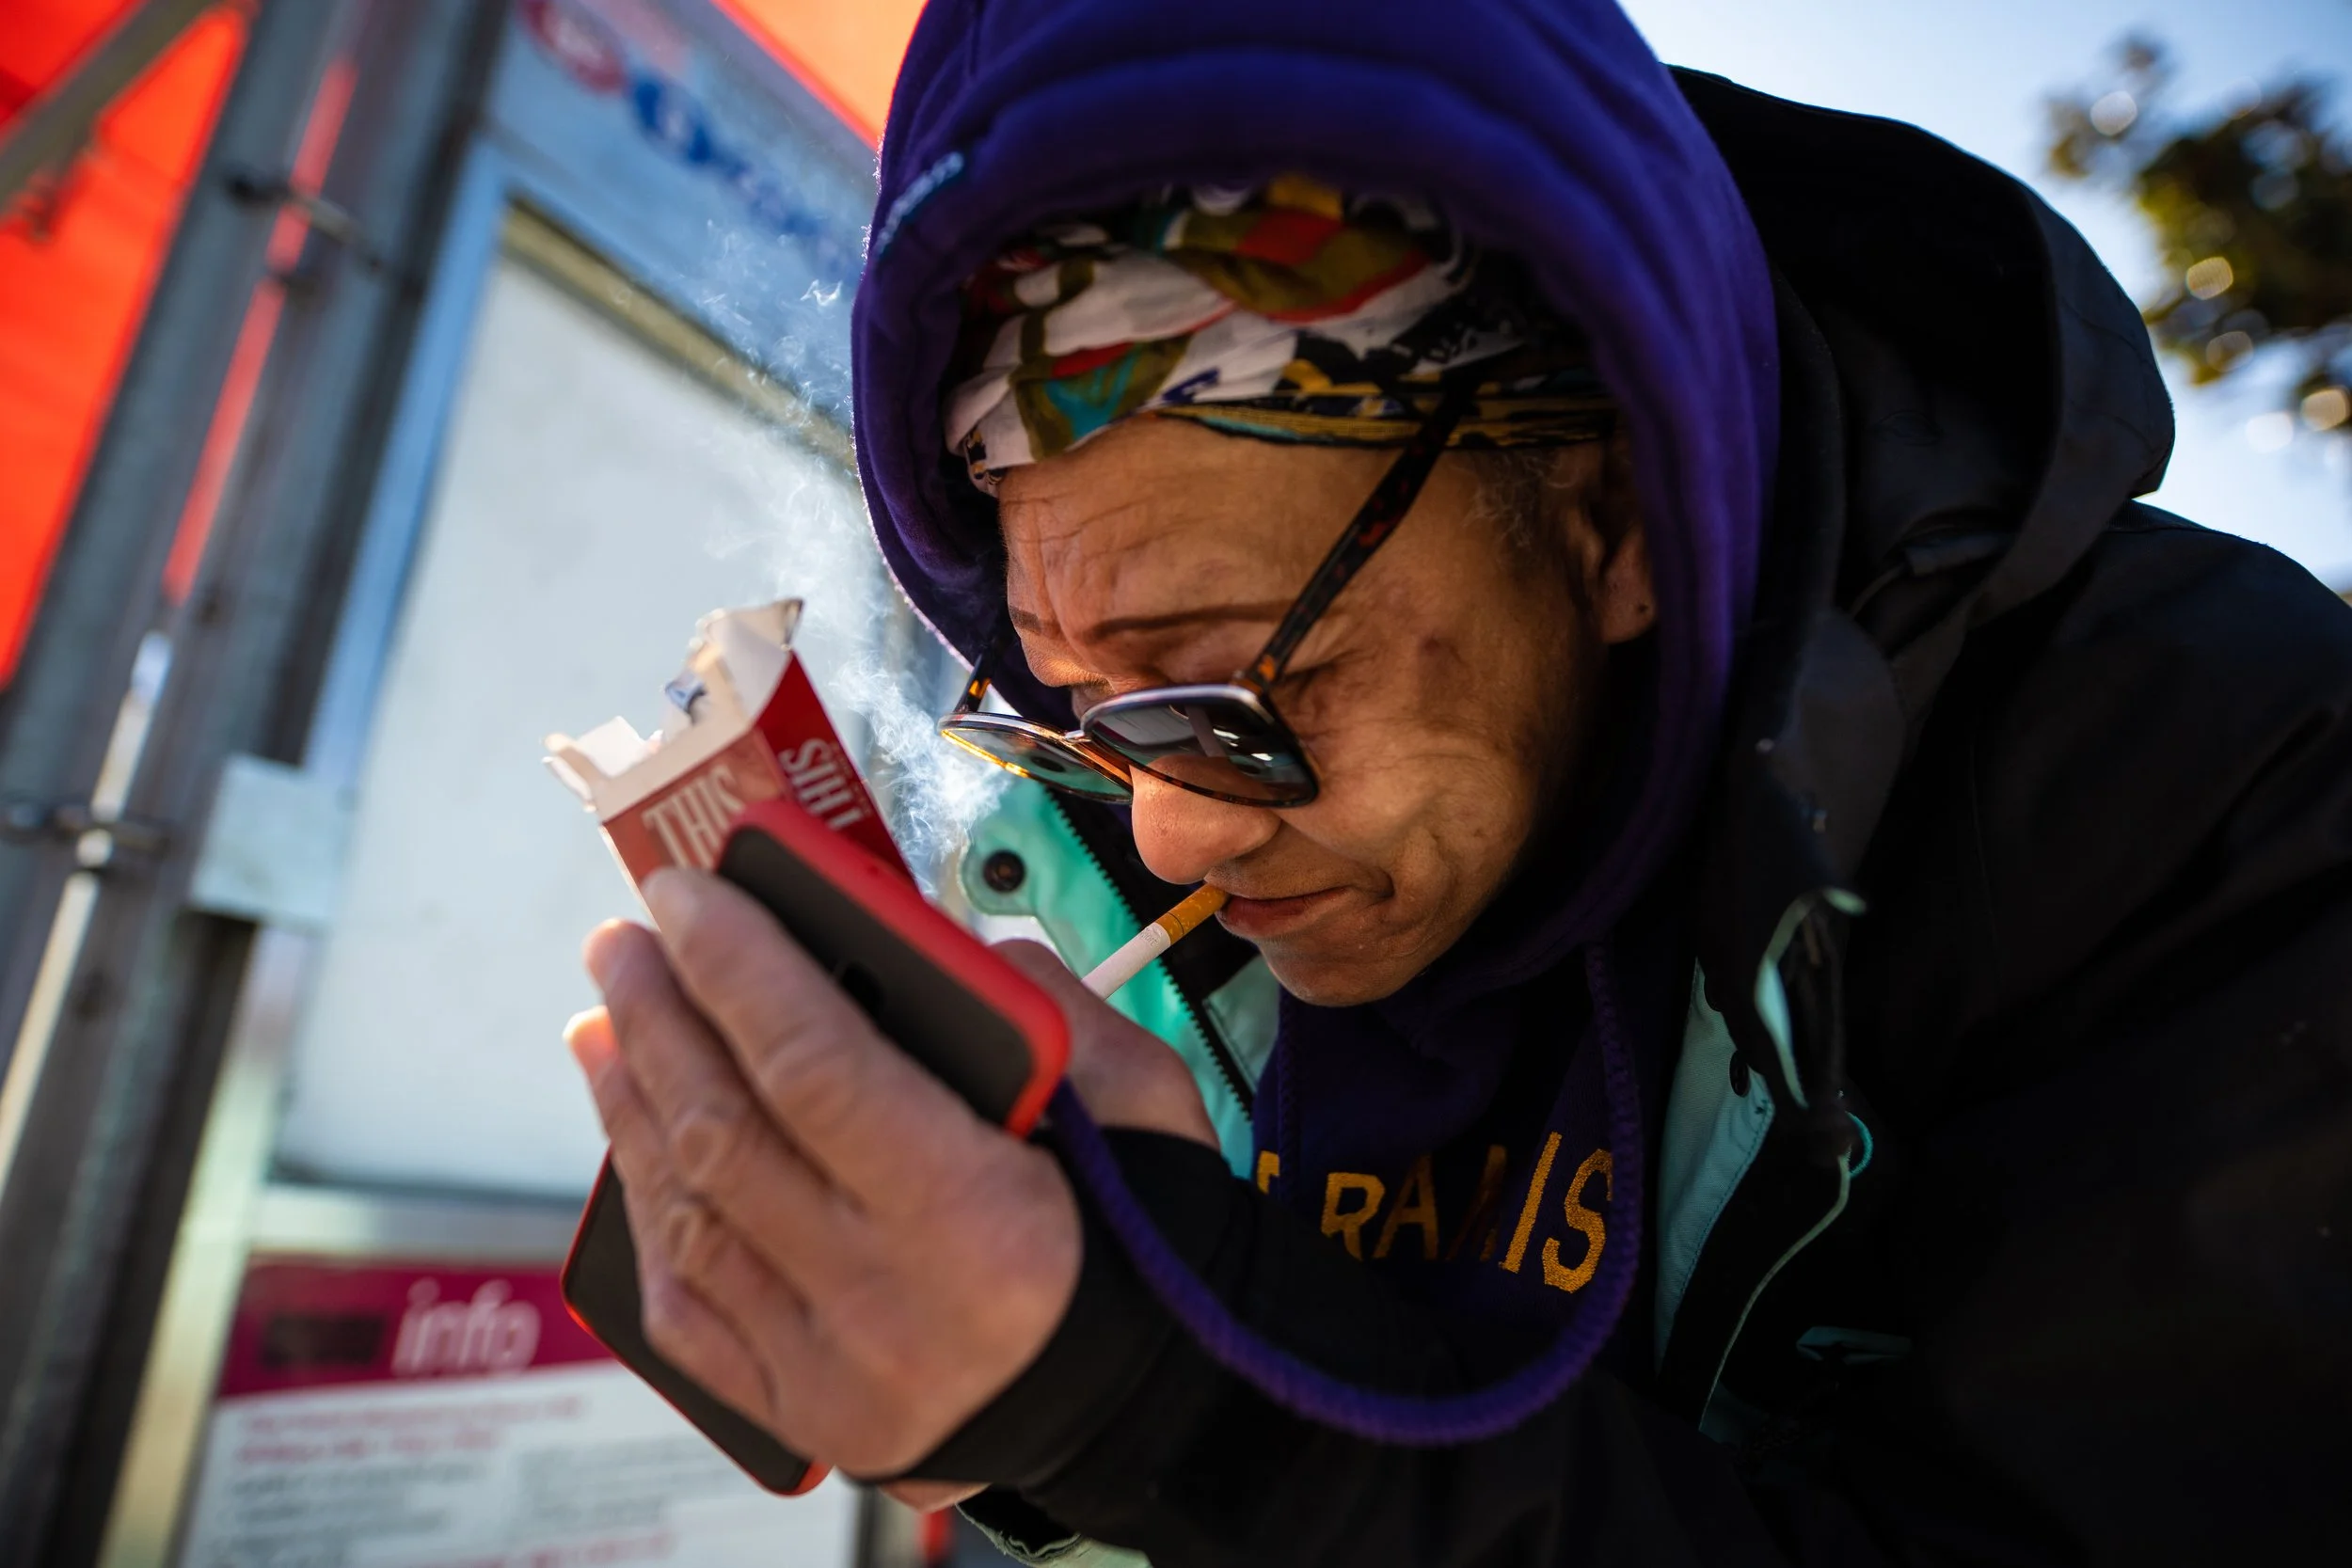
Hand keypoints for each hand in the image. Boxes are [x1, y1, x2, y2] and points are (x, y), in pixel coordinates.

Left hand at [566, 869, 1214, 1482]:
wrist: (1152, 1404)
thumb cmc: (1150, 1241)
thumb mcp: (1143, 1104)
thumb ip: (1045, 1009)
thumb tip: (935, 944)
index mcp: (984, 1223)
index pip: (818, 1068)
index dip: (739, 968)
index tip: (690, 894)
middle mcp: (890, 1306)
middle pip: (728, 1133)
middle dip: (662, 1018)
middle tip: (625, 940)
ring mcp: (834, 1370)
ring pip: (690, 1216)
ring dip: (635, 1104)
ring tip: (610, 1021)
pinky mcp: (803, 1410)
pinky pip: (689, 1305)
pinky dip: (651, 1213)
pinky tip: (639, 1143)